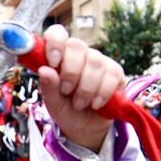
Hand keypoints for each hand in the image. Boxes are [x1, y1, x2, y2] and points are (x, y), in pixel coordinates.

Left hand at [38, 25, 124, 151]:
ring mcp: (98, 61)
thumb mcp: (52, 102)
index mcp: (60, 56)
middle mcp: (79, 54)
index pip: (57, 34)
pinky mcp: (115, 72)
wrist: (85, 127)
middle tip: (67, 91)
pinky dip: (101, 93)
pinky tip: (95, 104)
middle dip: (71, 71)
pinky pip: (111, 75)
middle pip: (77, 46)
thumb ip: (48, 86)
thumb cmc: (65, 109)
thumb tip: (44, 70)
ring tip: (79, 104)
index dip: (55, 43)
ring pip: (95, 62)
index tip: (53, 62)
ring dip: (85, 87)